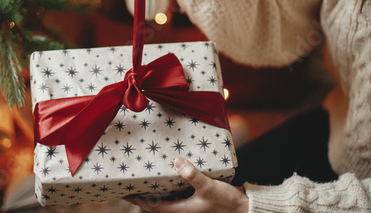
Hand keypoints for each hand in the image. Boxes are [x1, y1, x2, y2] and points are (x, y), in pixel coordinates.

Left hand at [124, 158, 248, 212]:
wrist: (245, 209)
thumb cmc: (227, 203)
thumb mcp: (209, 188)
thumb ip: (192, 175)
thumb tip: (176, 162)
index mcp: (181, 210)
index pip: (153, 206)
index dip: (138, 200)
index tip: (125, 193)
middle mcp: (183, 209)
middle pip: (157, 202)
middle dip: (144, 194)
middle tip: (133, 182)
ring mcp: (190, 204)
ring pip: (168, 197)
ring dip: (157, 188)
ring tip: (148, 175)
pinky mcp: (197, 198)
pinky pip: (179, 192)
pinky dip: (172, 184)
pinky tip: (172, 172)